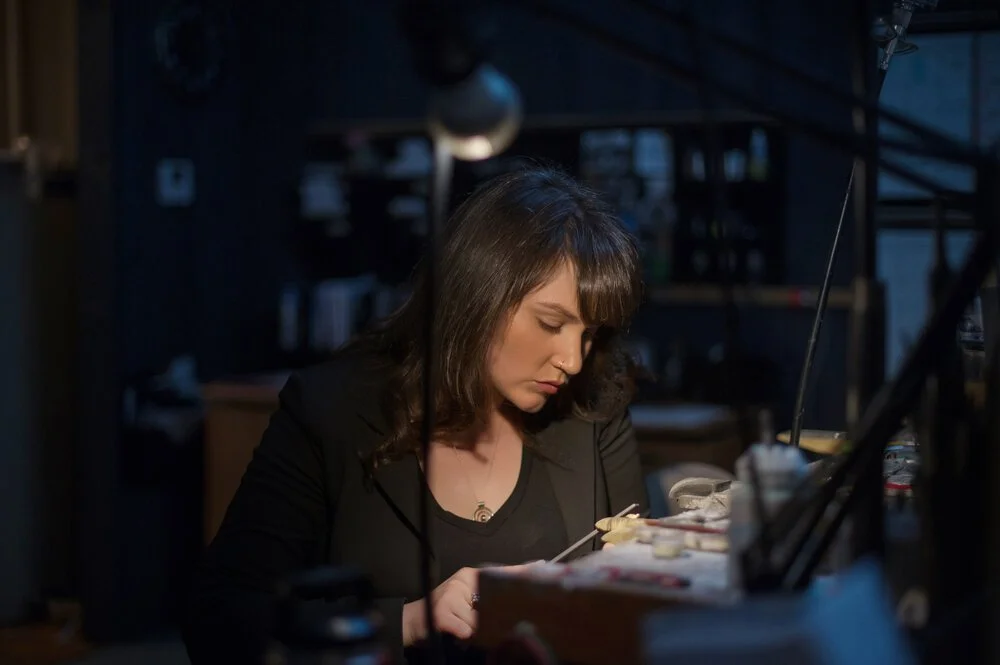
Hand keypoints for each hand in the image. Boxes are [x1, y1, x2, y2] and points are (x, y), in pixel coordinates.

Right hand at [402, 564, 532, 644]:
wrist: (413, 622)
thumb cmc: (444, 614)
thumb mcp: (466, 604)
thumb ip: (485, 602)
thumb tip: (513, 608)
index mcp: (469, 577)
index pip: (498, 572)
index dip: (521, 571)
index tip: (543, 565)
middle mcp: (461, 581)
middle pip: (490, 601)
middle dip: (495, 615)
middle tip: (487, 622)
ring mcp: (450, 595)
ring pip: (479, 620)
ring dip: (476, 631)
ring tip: (466, 631)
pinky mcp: (442, 612)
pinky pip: (465, 629)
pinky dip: (464, 636)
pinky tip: (459, 635)